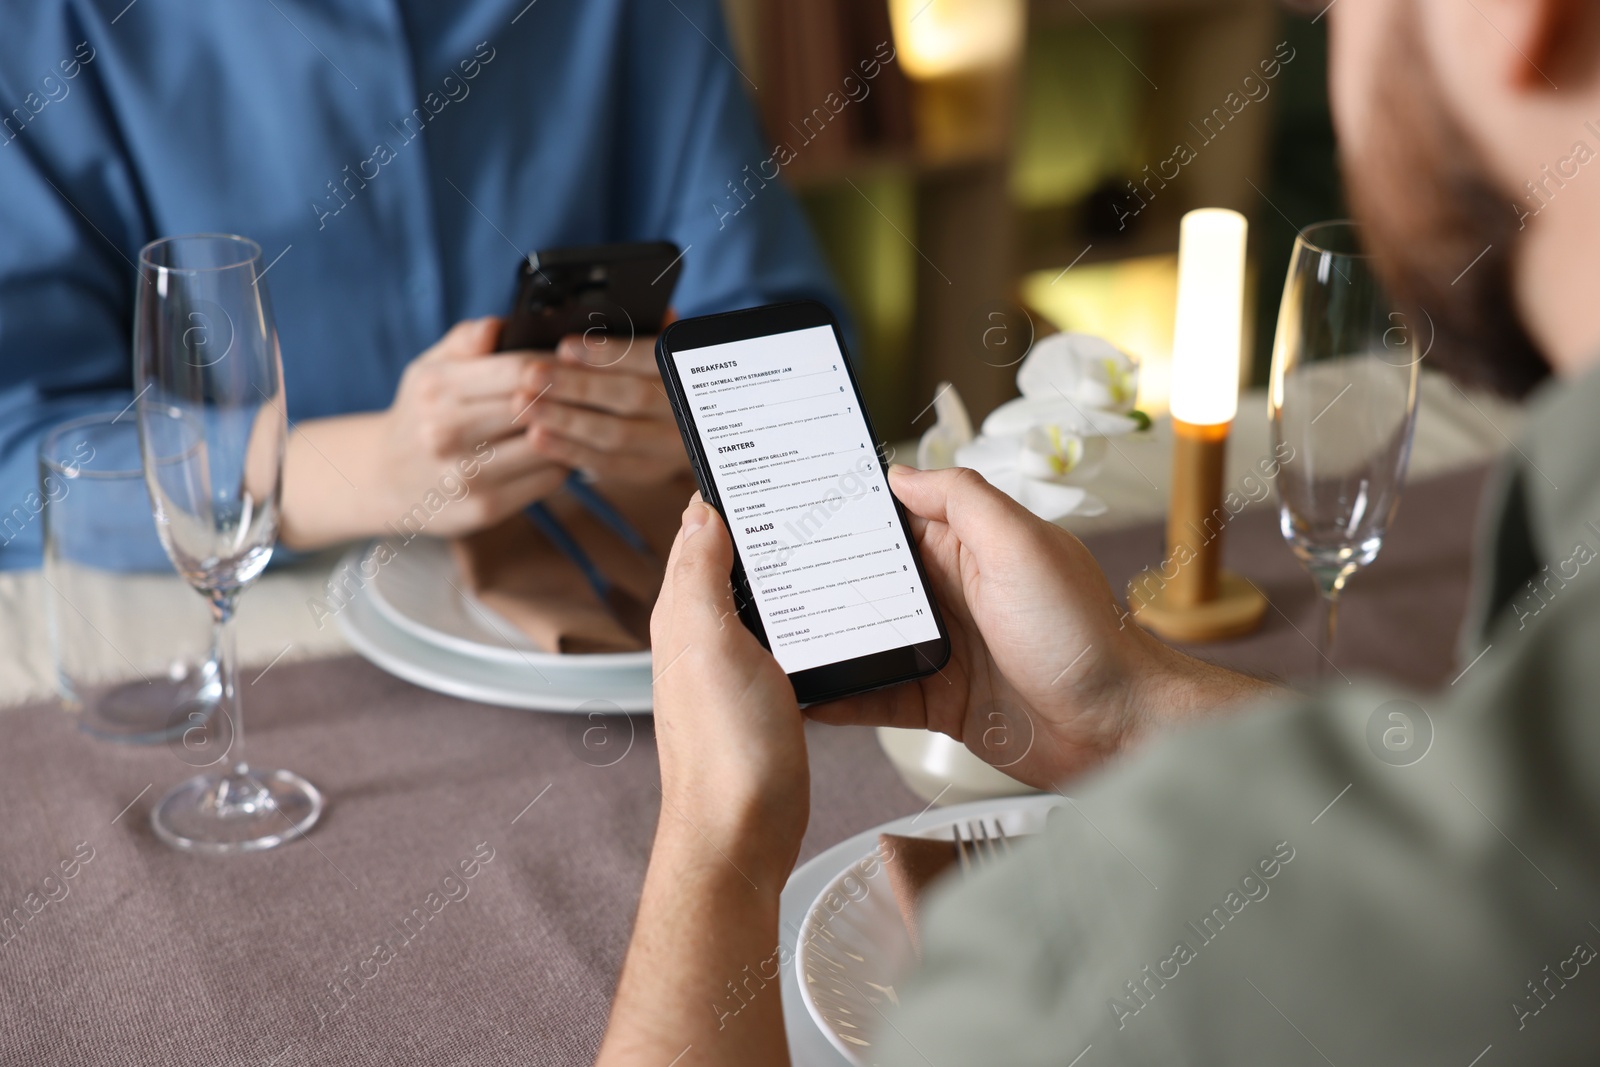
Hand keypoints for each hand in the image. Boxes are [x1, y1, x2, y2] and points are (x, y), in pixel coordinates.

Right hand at [278, 317, 569, 548]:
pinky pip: (546, 480)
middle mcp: (446, 433)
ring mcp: (466, 476)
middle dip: (571, 398)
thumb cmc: (420, 414)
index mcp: (438, 389)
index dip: (558, 363)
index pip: (519, 370)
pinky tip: (561, 450)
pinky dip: (562, 462)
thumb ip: (466, 340)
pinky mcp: (485, 509)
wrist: (384, 480)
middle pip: (536, 408)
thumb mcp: (429, 369)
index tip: (579, 361)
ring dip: (571, 432)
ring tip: (582, 419)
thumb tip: (500, 325)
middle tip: (594, 390)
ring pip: (547, 446)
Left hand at [515, 331, 690, 483]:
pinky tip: (538, 436)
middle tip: (532, 375)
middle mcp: (684, 409)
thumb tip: (639, 306)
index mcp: (687, 370)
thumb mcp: (656, 347)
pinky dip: (569, 450)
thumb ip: (648, 328)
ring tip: (525, 405)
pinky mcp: (647, 471)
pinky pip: (607, 463)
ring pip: (616, 434)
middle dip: (578, 386)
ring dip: (566, 419)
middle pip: (631, 397)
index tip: (564, 347)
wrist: (677, 427)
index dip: (609, 353)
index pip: (651, 358)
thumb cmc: (652, 375)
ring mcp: (667, 445)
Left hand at [649, 494, 807, 885]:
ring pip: (762, 601)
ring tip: (824, 537)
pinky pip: (786, 640)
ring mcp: (736, 669)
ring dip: (786, 571)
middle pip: (734, 564)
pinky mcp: (768, 697)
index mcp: (683, 615)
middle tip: (806, 491)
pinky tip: (832, 611)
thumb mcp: (707, 642)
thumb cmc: (723, 752)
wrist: (742, 835)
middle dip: (762, 527)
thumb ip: (699, 575)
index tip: (762, 464)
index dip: (728, 498)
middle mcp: (704, 638)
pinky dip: (806, 616)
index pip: (701, 536)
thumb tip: (701, 513)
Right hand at [809, 466, 1275, 787]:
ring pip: (866, 638)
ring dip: (824, 638)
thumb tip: (901, 472)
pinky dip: (842, 695)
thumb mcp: (1022, 546)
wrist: (1120, 730)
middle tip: (757, 578)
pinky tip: (806, 695)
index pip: (895, 520)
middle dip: (818, 579)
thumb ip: (963, 501)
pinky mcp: (940, 703)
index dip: (848, 514)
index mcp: (970, 547)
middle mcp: (952, 594)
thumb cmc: (1086, 633)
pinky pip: (878, 695)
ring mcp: (944, 650)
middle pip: (869, 581)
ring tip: (766, 637)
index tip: (793, 506)